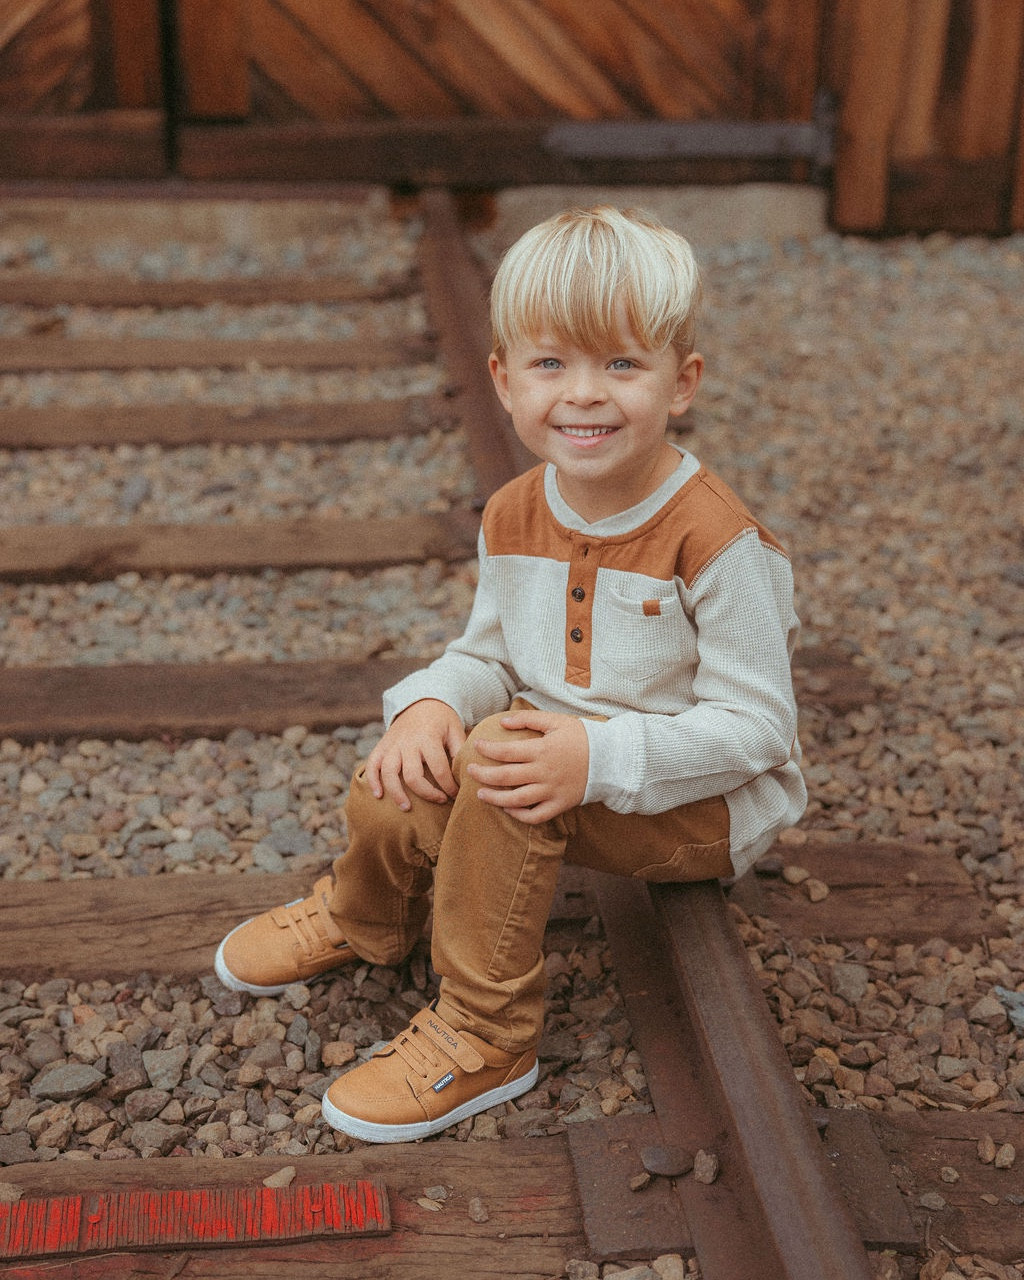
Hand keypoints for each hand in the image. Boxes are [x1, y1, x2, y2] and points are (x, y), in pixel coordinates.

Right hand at [365, 699, 465, 810]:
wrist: (422, 700)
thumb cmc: (442, 720)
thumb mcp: (456, 730)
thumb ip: (459, 752)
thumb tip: (464, 776)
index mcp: (429, 738)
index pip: (439, 769)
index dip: (449, 786)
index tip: (456, 794)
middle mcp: (408, 743)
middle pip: (412, 775)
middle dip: (427, 793)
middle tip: (439, 800)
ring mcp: (393, 745)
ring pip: (388, 772)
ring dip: (396, 793)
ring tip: (406, 808)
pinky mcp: (382, 745)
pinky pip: (372, 763)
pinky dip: (372, 779)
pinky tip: (377, 795)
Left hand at [466, 710, 588, 823]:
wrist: (612, 759)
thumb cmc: (583, 737)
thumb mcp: (557, 721)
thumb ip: (528, 719)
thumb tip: (503, 722)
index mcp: (541, 750)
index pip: (506, 752)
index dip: (488, 750)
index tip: (477, 746)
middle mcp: (544, 773)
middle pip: (505, 777)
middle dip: (483, 775)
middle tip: (470, 771)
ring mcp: (551, 791)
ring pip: (516, 800)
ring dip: (495, 798)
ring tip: (480, 794)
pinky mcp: (560, 805)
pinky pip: (536, 816)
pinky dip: (519, 815)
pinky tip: (508, 809)